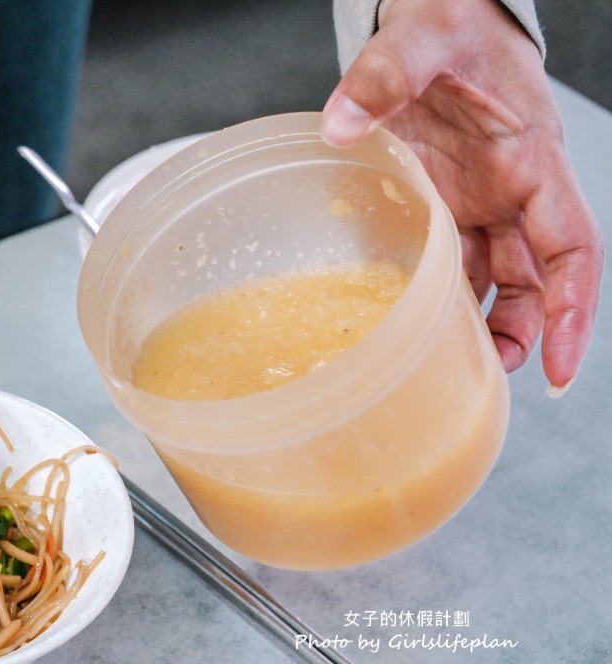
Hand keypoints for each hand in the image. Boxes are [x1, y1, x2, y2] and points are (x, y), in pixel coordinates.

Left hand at [320, 0, 603, 392]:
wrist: (436, 18)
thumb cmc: (449, 24)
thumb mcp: (421, 38)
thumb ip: (384, 76)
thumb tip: (341, 125)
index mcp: (532, 162)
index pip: (572, 248)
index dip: (570, 308)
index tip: (558, 364)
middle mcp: (512, 193)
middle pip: (534, 280)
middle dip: (522, 334)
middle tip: (486, 378)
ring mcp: (478, 203)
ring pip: (493, 280)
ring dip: (479, 326)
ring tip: (444, 369)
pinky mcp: (445, 205)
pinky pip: (451, 264)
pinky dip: (437, 299)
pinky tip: (405, 327)